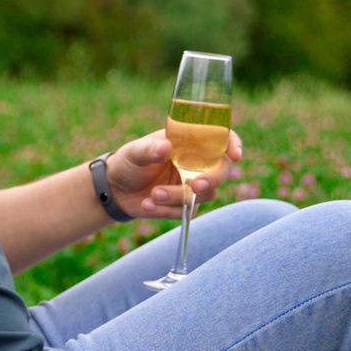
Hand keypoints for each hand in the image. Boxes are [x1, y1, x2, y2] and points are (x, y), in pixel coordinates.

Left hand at [101, 128, 242, 219]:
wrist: (115, 190)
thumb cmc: (128, 162)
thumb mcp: (134, 152)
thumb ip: (149, 150)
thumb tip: (166, 148)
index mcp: (189, 143)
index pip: (220, 138)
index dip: (233, 144)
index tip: (235, 155)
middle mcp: (196, 163)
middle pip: (221, 171)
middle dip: (211, 179)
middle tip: (194, 185)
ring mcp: (192, 185)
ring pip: (203, 195)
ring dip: (179, 197)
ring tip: (153, 195)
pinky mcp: (184, 205)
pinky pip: (186, 211)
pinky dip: (166, 210)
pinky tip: (147, 205)